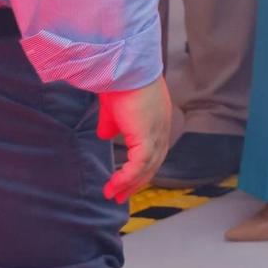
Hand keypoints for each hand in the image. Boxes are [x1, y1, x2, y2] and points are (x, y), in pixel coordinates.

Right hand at [98, 76, 172, 203]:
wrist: (123, 70)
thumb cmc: (119, 84)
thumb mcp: (113, 110)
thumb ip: (112, 124)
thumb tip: (105, 136)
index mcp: (158, 120)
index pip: (154, 150)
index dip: (141, 167)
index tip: (126, 181)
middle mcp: (162, 127)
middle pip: (154, 162)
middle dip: (137, 181)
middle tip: (121, 196)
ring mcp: (158, 132)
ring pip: (147, 166)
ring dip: (129, 183)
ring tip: (113, 194)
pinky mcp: (147, 136)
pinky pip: (139, 165)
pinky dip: (127, 177)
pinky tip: (114, 185)